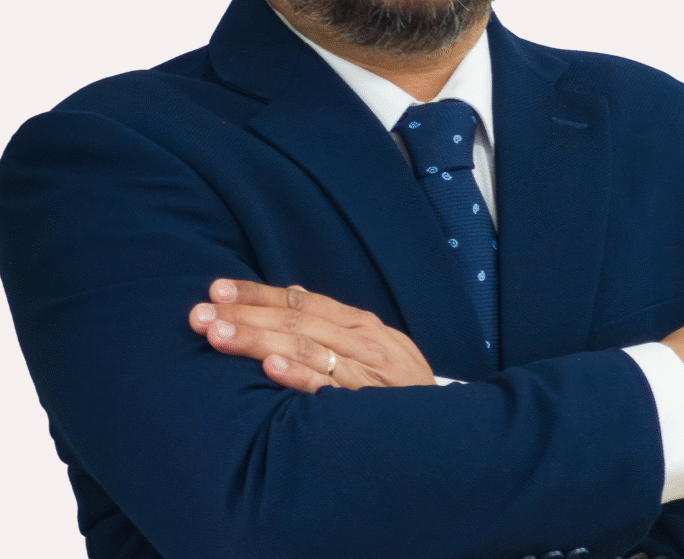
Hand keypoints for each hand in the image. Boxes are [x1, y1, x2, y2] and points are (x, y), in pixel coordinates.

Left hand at [189, 280, 435, 392]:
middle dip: (244, 315)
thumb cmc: (401, 391)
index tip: (217, 289)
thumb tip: (289, 305)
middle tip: (200, 314)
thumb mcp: (376, 348)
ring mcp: (366, 372)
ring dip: (257, 339)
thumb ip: (336, 329)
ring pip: (304, 347)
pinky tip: (270, 367)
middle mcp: (363, 341)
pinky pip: (329, 389)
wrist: (447, 432)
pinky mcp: (367, 405)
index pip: (300, 301)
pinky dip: (299, 375)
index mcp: (361, 325)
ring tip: (217, 334)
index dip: (258, 294)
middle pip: (294, 320)